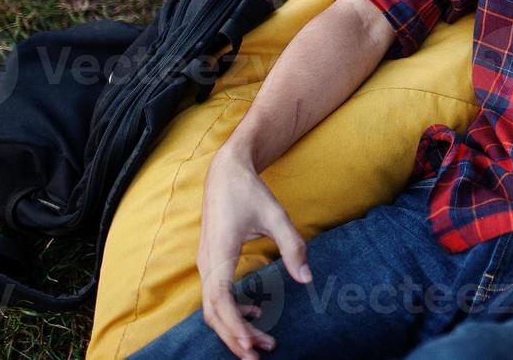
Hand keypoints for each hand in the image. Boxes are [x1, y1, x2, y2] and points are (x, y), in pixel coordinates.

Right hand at [196, 149, 311, 358]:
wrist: (225, 171)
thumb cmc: (249, 191)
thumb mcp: (276, 214)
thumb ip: (292, 246)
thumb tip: (306, 278)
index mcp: (219, 253)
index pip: (220, 300)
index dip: (233, 324)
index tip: (250, 343)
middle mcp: (206, 263)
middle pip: (213, 312)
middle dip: (234, 337)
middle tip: (259, 356)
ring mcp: (206, 264)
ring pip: (213, 308)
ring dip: (234, 327)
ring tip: (261, 342)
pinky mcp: (211, 262)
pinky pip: (216, 296)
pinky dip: (232, 310)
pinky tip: (256, 312)